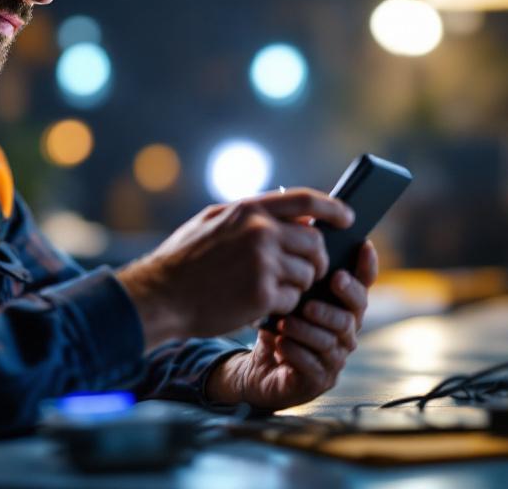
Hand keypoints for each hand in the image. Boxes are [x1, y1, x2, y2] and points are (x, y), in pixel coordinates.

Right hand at [117, 189, 352, 347]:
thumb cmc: (183, 260)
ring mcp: (263, 263)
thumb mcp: (212, 221)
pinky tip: (260, 306)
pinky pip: (292, 300)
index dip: (333, 209)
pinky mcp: (263, 294)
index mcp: (249, 209)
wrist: (160, 295)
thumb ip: (251, 215)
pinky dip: (281, 307)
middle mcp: (261, 231)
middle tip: (308, 272)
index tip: (347, 218)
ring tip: (270, 290)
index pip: (307, 202)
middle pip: (315, 244)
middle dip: (316, 261)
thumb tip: (293, 217)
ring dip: (296, 287)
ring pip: (306, 275)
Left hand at [205, 241, 377, 410]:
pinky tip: (280, 343)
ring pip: (333, 340)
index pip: (363, 283)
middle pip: (353, 314)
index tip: (363, 246)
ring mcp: (335, 357)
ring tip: (287, 322)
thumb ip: (294, 261)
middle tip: (319, 292)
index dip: (367, 266)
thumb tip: (299, 216)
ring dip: (309, 329)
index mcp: (340, 305)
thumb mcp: (282, 290)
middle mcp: (345, 330)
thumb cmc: (275, 323)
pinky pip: (314, 366)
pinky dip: (296, 352)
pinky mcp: (319, 380)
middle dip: (337, 302)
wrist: (255, 367)